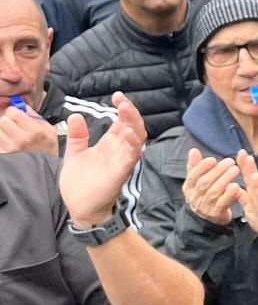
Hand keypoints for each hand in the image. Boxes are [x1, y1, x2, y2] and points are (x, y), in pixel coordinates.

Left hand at [0, 101, 57, 153]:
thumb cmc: (48, 149)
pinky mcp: (5, 155)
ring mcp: (12, 148)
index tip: (16, 115)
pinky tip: (8, 143)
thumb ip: (36, 117)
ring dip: (3, 131)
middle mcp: (22, 139)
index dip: (14, 112)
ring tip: (11, 135)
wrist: (46, 168)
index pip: (12, 112)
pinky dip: (1, 141)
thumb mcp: (50, 130)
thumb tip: (24, 107)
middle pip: (3, 120)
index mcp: (35, 131)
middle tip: (13, 125)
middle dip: (8, 121)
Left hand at [59, 94, 146, 225]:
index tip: (116, 96)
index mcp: (110, 144)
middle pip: (133, 127)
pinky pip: (131, 156)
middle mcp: (119, 150)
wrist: (79, 208)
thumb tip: (75, 115)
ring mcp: (121, 161)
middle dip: (131, 113)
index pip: (122, 122)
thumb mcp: (75, 154)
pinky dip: (132, 144)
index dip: (123, 108)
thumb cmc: (80, 183)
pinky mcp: (121, 172)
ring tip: (125, 110)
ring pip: (137, 139)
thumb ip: (78, 136)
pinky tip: (126, 132)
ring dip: (133, 124)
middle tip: (121, 101)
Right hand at [183, 148, 241, 226]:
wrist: (211, 216)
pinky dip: (229, 195)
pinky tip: (236, 186)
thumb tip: (193, 150)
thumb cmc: (205, 193)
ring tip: (236, 170)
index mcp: (188, 188)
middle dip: (218, 171)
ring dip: (225, 180)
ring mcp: (204, 208)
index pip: (193, 176)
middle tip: (231, 161)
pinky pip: (222, 204)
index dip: (202, 167)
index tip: (213, 159)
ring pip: (213, 192)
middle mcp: (194, 198)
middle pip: (204, 183)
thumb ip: (196, 166)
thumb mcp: (198, 180)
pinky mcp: (216, 214)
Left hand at [236, 151, 257, 230]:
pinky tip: (250, 184)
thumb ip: (244, 197)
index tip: (240, 153)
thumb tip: (235, 187)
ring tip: (248, 161)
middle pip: (254, 179)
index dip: (245, 166)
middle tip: (243, 153)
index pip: (250, 178)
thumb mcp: (251, 207)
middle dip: (249, 166)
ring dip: (253, 174)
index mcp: (257, 194)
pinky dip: (255, 193)